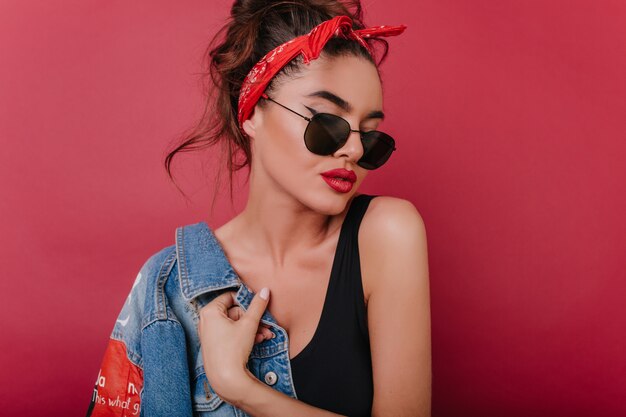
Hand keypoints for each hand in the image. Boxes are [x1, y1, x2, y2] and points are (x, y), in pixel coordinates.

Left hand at [198, 287, 271, 404]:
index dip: (246, 300)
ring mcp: (209, 333)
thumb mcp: (249, 324)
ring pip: (235, 324)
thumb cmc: (233, 349)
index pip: (230, 297)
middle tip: (266, 324)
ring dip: (252, 328)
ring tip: (265, 334)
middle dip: (253, 319)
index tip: (258, 304)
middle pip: (234, 312)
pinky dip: (244, 335)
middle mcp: (206, 321)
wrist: (226, 379)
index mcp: (209, 311)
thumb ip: (257, 305)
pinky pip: (230, 333)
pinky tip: (257, 340)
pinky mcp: (214, 344)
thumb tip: (264, 290)